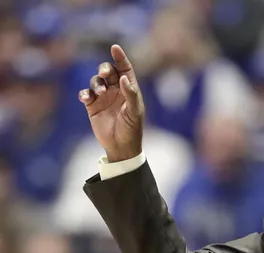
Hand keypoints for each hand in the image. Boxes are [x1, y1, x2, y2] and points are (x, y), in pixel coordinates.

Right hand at [78, 44, 143, 162]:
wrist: (121, 147)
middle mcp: (116, 91)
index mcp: (129, 90)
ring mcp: (104, 98)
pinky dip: (84, 94)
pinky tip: (86, 98)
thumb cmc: (132, 130)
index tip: (114, 48)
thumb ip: (131, 94)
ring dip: (96, 83)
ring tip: (100, 93)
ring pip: (96, 81)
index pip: (125, 69)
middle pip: (108, 72)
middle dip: (105, 69)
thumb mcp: (134, 112)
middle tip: (105, 74)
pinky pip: (85, 94)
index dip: (120, 58)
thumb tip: (124, 78)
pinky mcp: (92, 106)